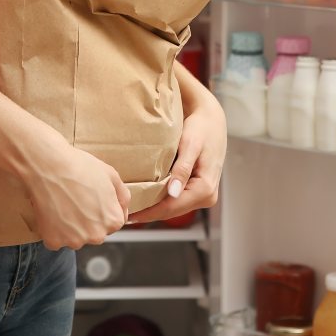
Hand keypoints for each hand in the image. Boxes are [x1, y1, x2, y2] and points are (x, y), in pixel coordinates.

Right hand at [24, 141, 130, 250]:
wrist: (48, 165)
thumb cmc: (79, 166)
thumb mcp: (111, 175)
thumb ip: (123, 197)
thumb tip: (123, 212)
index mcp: (113, 221)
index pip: (111, 223)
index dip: (100, 209)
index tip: (90, 198)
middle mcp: (96, 236)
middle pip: (93, 232)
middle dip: (86, 220)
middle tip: (75, 199)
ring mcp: (74, 241)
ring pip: (74, 237)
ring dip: (69, 226)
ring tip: (62, 203)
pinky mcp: (54, 241)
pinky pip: (55, 239)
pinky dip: (52, 229)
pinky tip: (51, 210)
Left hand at [130, 80, 226, 224]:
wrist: (212, 119)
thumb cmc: (201, 127)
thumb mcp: (191, 145)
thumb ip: (182, 169)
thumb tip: (173, 193)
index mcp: (205, 188)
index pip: (172, 207)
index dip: (149, 213)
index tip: (129, 215)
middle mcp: (207, 196)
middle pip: (172, 211)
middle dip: (149, 213)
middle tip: (124, 213)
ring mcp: (203, 195)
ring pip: (174, 207)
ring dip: (154, 208)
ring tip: (131, 207)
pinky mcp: (198, 190)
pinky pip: (177, 200)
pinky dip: (161, 200)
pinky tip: (146, 198)